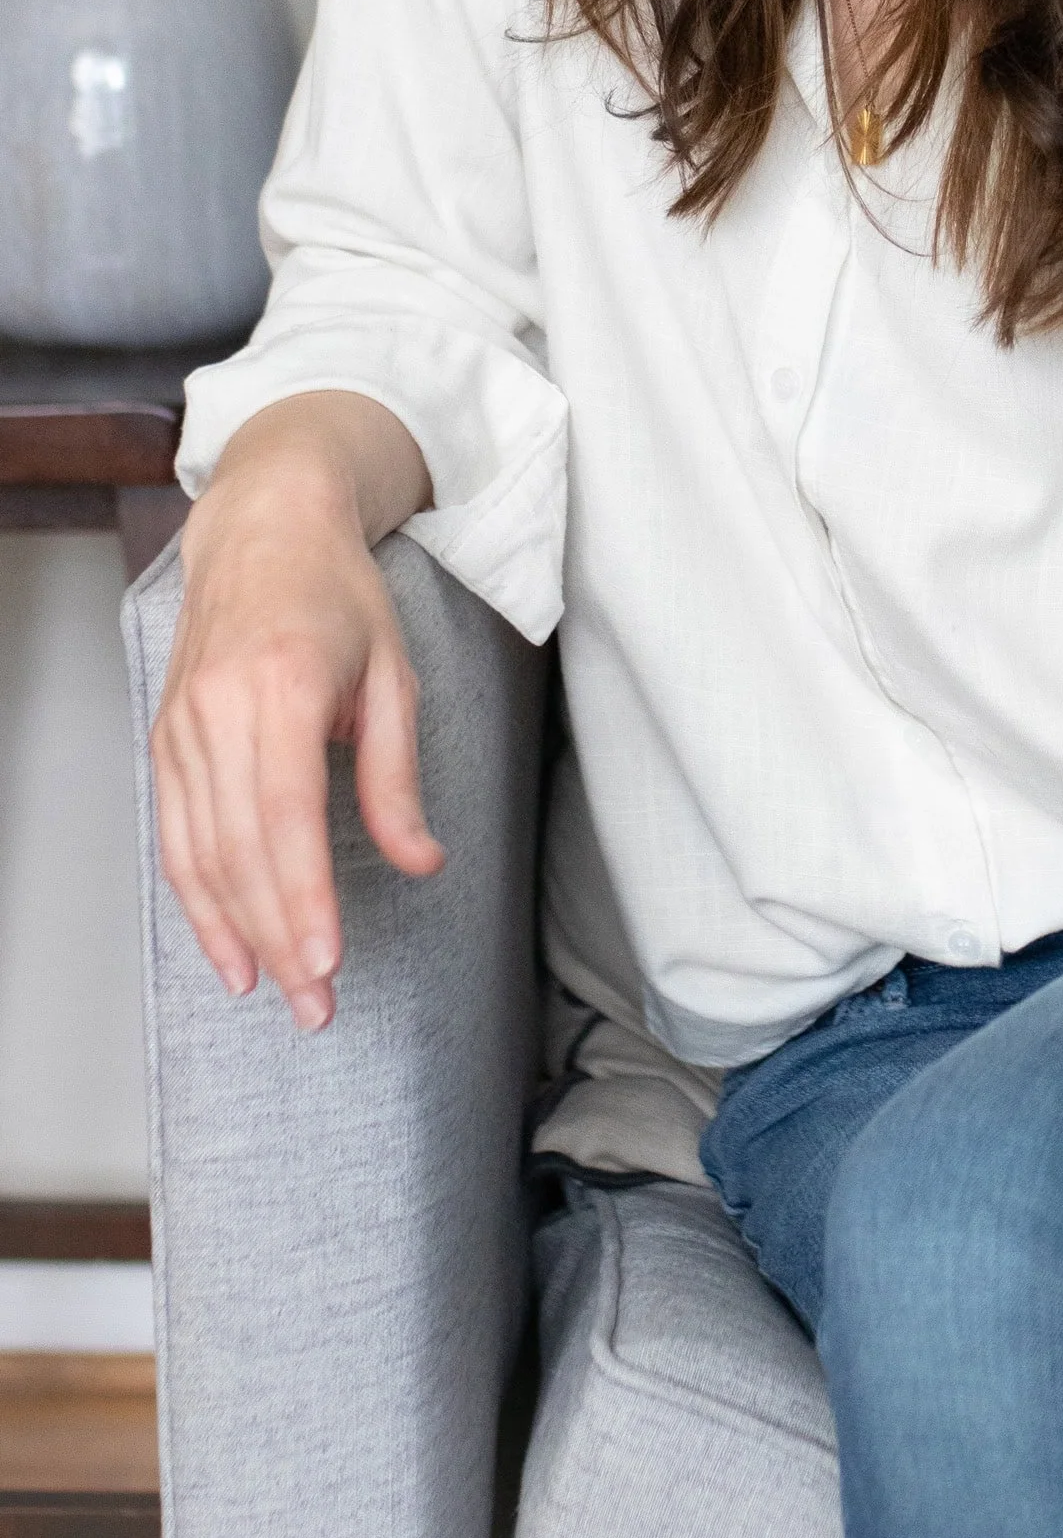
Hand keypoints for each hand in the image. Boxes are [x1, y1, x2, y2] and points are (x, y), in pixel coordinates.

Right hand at [151, 394, 438, 1031]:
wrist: (263, 530)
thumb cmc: (339, 597)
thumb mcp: (393, 676)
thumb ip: (398, 776)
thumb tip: (422, 863)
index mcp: (279, 689)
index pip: (286, 816)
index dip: (303, 896)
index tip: (326, 961)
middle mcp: (217, 713)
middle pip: (241, 851)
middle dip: (279, 937)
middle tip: (318, 1006)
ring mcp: (180, 729)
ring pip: (200, 856)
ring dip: (236, 934)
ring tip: (279, 993)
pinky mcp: (165, 742)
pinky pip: (177, 838)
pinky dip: (199, 902)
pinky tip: (231, 948)